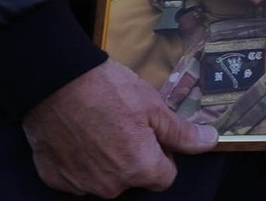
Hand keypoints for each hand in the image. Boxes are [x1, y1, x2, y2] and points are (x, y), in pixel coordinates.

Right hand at [21, 59, 216, 196]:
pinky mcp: (56, 178)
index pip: (165, 176)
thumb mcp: (152, 105)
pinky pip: (76, 176)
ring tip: (97, 125)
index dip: (162, 153)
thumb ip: (181, 132)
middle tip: (122, 123)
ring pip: (105, 178)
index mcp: (140, 168)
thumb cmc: (107, 89)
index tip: (150, 132)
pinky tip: (77, 134)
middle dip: (132, 156)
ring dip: (106, 160)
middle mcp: (112, 186)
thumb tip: (210, 141)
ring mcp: (81, 185)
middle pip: (133, 178)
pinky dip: (78, 161)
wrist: (55, 80)